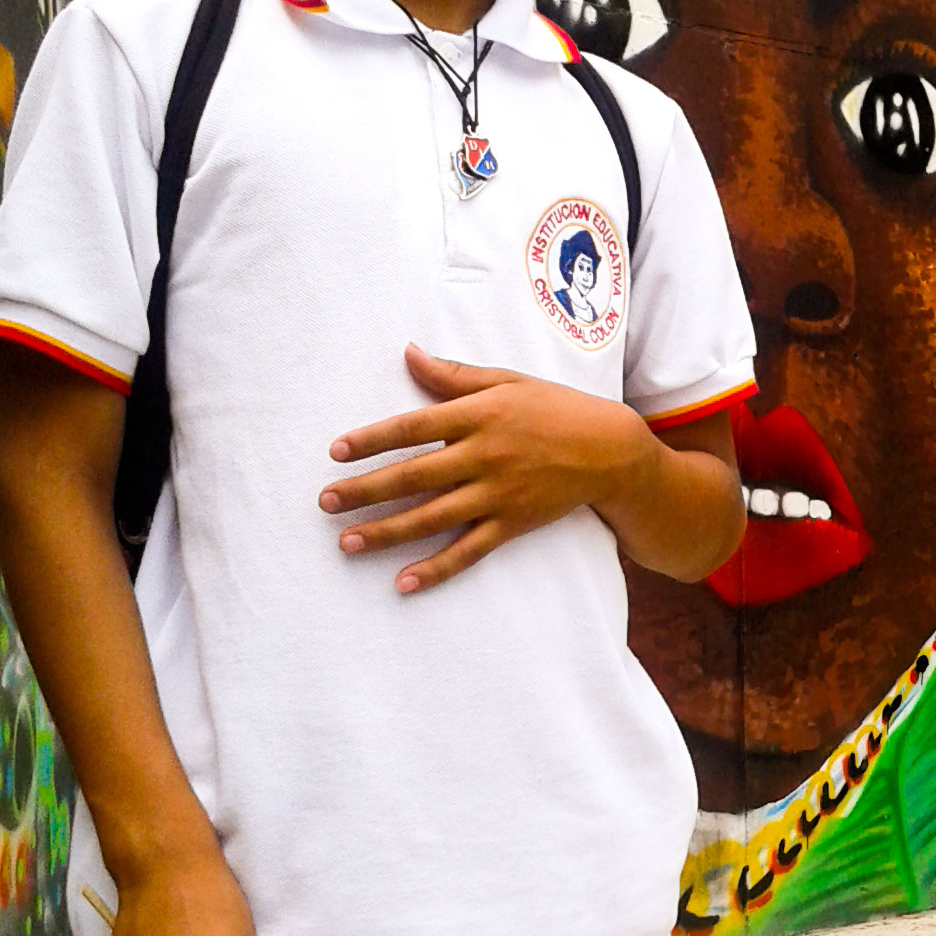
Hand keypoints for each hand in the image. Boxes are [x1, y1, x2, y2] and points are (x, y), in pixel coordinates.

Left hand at [321, 345, 655, 592]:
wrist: (610, 449)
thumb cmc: (555, 408)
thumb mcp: (506, 380)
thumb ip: (453, 374)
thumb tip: (408, 353)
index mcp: (479, 415)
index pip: (412, 428)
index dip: (371, 440)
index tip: (336, 452)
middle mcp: (484, 456)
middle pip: (413, 476)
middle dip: (365, 490)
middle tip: (325, 502)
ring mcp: (498, 494)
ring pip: (432, 517)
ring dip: (386, 532)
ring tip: (347, 542)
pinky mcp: (512, 523)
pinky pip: (468, 551)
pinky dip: (436, 568)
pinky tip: (404, 581)